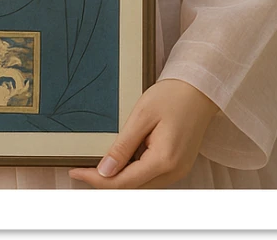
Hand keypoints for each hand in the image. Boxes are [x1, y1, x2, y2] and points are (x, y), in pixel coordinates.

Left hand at [68, 79, 218, 188]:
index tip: (76, 172)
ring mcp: (178, 171)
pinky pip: (151, 176)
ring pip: (141, 184)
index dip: (97, 180)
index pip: (123, 182)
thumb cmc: (173, 95)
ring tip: (99, 162)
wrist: (200, 89)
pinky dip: (134, 171)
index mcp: (164, 160)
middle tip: (83, 168)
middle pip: (132, 187)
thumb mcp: (142, 115)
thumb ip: (123, 146)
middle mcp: (174, 172)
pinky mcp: (178, 166)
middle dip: (106, 180)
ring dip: (120, 177)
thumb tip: (105, 170)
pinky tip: (123, 158)